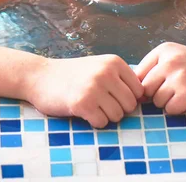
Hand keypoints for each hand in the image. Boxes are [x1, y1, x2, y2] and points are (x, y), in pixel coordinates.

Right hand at [25, 55, 143, 127]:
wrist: (40, 76)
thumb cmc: (73, 75)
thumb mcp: (100, 67)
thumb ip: (121, 79)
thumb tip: (146, 99)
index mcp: (114, 62)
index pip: (139, 91)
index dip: (127, 98)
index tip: (112, 97)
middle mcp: (106, 72)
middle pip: (130, 105)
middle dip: (118, 110)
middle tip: (100, 104)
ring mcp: (94, 87)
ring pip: (118, 116)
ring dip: (106, 117)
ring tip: (91, 106)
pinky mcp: (82, 103)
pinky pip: (102, 123)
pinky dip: (94, 122)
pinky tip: (83, 112)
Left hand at [134, 42, 185, 113]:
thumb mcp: (178, 58)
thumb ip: (156, 69)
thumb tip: (132, 91)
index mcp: (164, 50)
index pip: (137, 74)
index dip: (146, 86)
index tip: (162, 87)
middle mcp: (169, 60)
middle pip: (144, 89)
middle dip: (156, 96)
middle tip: (175, 93)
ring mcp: (179, 76)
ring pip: (156, 101)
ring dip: (168, 103)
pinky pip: (170, 109)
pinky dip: (179, 110)